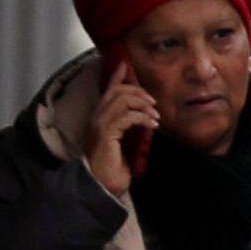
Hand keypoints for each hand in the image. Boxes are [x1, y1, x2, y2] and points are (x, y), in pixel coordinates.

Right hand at [81, 68, 159, 198]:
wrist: (101, 185)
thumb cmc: (112, 166)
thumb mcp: (122, 142)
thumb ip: (127, 127)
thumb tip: (144, 116)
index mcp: (98, 119)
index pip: (107, 91)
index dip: (116, 77)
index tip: (125, 64)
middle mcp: (96, 118)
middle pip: (117, 91)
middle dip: (138, 92)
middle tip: (153, 103)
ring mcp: (98, 125)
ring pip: (122, 100)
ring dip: (143, 104)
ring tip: (154, 116)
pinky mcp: (105, 134)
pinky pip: (127, 116)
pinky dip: (143, 117)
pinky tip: (152, 125)